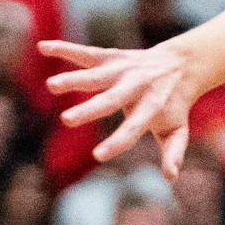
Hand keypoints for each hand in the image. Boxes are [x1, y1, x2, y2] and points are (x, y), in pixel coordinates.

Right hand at [43, 36, 208, 176]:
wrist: (181, 64)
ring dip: (73, 79)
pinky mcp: (111, 57)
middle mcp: (136, 86)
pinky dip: (65, 49)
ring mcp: (122, 70)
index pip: (133, 128)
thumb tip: (171, 178)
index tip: (97, 156)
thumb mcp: (177, 129)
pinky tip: (42, 47)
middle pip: (111, 99)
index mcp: (151, 107)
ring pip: (96, 75)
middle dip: (89, 109)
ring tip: (51, 86)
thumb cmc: (173, 105)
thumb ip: (173, 152)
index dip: (117, 142)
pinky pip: (86, 52)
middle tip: (67, 120)